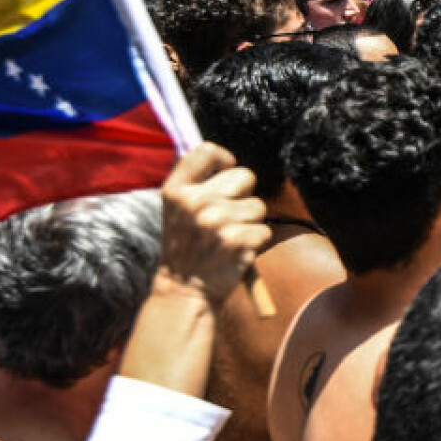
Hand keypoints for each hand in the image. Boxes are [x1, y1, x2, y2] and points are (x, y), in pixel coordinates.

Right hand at [155, 143, 271, 303]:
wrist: (184, 290)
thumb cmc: (187, 245)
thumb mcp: (177, 209)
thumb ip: (196, 181)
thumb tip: (225, 157)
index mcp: (176, 190)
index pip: (207, 150)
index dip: (224, 159)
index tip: (225, 174)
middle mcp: (194, 202)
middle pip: (244, 176)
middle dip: (243, 195)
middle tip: (226, 217)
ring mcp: (215, 222)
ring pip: (258, 206)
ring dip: (250, 222)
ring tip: (227, 238)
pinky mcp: (237, 240)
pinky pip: (264, 230)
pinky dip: (256, 242)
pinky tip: (235, 252)